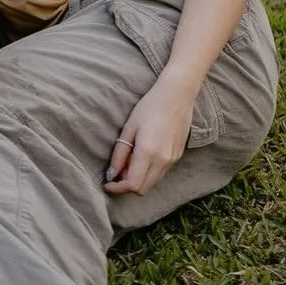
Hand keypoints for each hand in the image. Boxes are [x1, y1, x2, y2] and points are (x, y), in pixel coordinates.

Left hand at [104, 73, 196, 195]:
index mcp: (148, 152)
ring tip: (129, 160)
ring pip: (153, 182)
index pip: (133, 185)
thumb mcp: (129, 128)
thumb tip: (111, 174)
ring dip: (139, 179)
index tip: (107, 183)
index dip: (118, 188)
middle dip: (127, 185)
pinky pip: (161, 173)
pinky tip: (143, 156)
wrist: (177, 96)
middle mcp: (163, 160)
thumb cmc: (149, 107)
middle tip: (117, 170)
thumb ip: (120, 154)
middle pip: (143, 189)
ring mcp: (173, 159)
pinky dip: (149, 172)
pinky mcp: (178, 156)